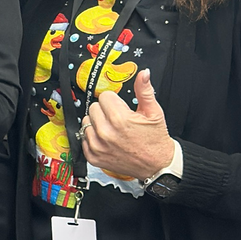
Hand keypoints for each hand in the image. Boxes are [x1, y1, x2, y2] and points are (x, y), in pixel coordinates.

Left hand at [82, 66, 175, 181]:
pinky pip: (83, 138)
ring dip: (97, 124)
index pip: (104, 96)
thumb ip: (145, 91)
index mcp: (120, 119)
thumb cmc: (155, 140)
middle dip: (105, 111)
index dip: (114, 100)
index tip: (120, 107)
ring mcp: (98, 146)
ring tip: (112, 129)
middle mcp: (106, 132)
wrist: (156, 165)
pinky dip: (93, 138)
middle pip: (93, 108)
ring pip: (86, 122)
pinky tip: (106, 140)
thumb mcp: (154, 113)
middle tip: (118, 119)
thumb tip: (143, 74)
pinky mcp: (94, 157)